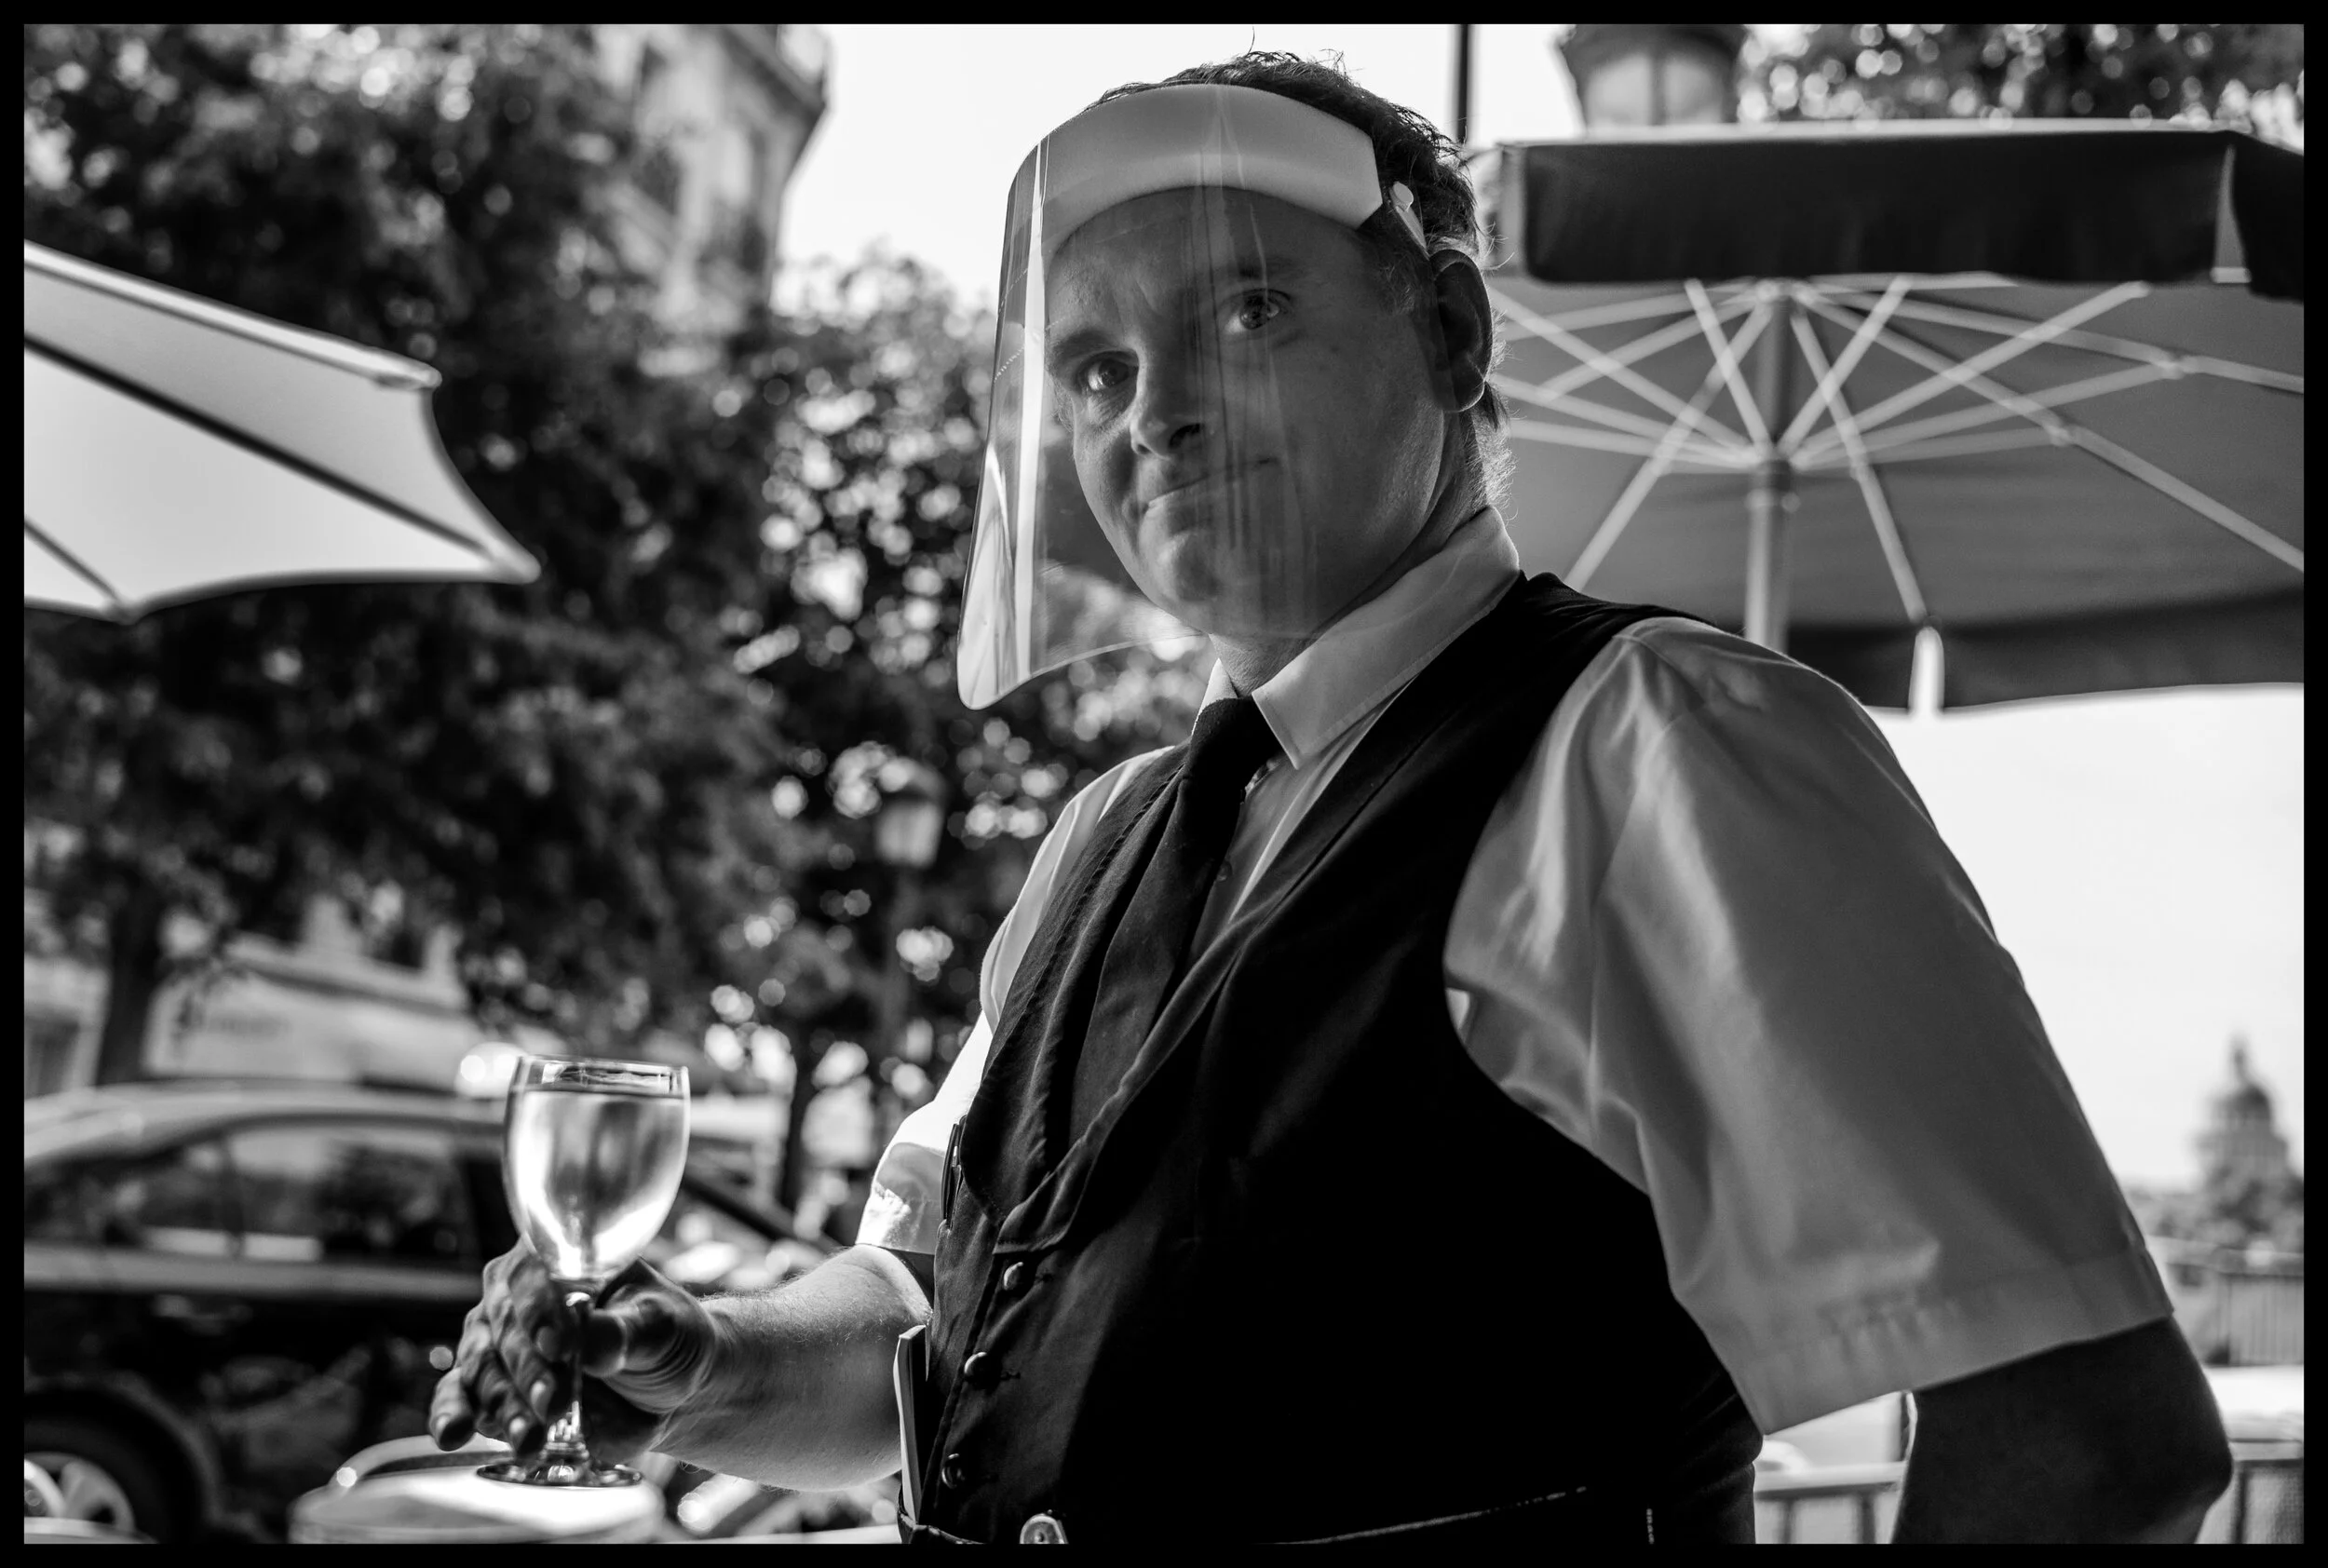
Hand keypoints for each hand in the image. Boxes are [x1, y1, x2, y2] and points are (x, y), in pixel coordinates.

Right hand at [430, 1243, 716, 1465]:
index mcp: (559, 1259)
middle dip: (527, 1370)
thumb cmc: (666, 1337)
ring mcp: (500, 1344)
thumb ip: (624, 1332)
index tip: (558, 1346)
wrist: (666, 1388)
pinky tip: (452, 1434)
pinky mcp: (494, 1389)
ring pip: (482, 1369)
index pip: (535, 1275)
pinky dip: (452, 1415)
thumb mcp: (660, 1326)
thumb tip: (592, 1343)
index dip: (541, 1311)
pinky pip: (457, 1397)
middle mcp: (518, 1297)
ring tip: (529, 1439)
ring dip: (501, 1406)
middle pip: (504, 1328)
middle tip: (551, 1402)